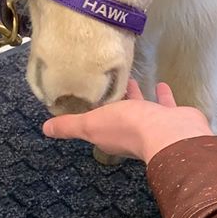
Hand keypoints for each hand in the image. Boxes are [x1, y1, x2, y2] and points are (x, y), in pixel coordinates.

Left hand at [43, 80, 213, 162]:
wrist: (169, 133)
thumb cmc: (128, 127)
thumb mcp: (91, 124)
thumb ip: (69, 125)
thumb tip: (45, 129)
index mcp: (110, 136)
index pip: (97, 125)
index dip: (92, 114)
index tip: (89, 99)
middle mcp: (131, 133)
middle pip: (119, 116)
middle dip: (114, 103)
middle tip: (109, 86)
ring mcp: (153, 127)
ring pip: (142, 110)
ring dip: (136, 97)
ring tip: (133, 81)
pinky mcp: (171, 119)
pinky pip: (164, 105)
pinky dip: (162, 95)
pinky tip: (162, 83)